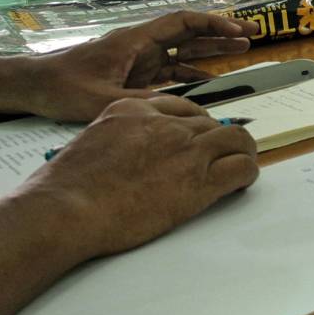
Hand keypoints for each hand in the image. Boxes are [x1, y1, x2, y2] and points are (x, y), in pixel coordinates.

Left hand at [0, 10, 254, 121]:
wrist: (31, 87)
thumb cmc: (61, 87)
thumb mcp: (103, 99)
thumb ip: (142, 103)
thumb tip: (179, 110)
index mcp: (135, 41)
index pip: (183, 24)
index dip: (214, 24)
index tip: (240, 30)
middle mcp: (141, 46)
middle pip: (189, 33)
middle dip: (222, 33)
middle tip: (254, 35)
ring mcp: (138, 61)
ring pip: (183, 51)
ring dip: (211, 52)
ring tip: (242, 52)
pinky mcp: (133, 76)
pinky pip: (171, 72)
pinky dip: (193, 75)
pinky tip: (211, 84)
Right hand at [19, 97, 257, 256]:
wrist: (67, 208)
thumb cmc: (66, 185)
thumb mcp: (92, 140)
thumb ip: (118, 138)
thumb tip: (128, 152)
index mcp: (134, 109)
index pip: (181, 106)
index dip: (194, 123)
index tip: (197, 137)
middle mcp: (165, 124)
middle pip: (209, 123)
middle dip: (216, 139)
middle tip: (218, 157)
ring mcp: (186, 150)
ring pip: (235, 139)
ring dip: (240, 151)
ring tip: (239, 165)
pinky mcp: (199, 181)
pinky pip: (241, 167)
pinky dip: (247, 173)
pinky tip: (240, 183)